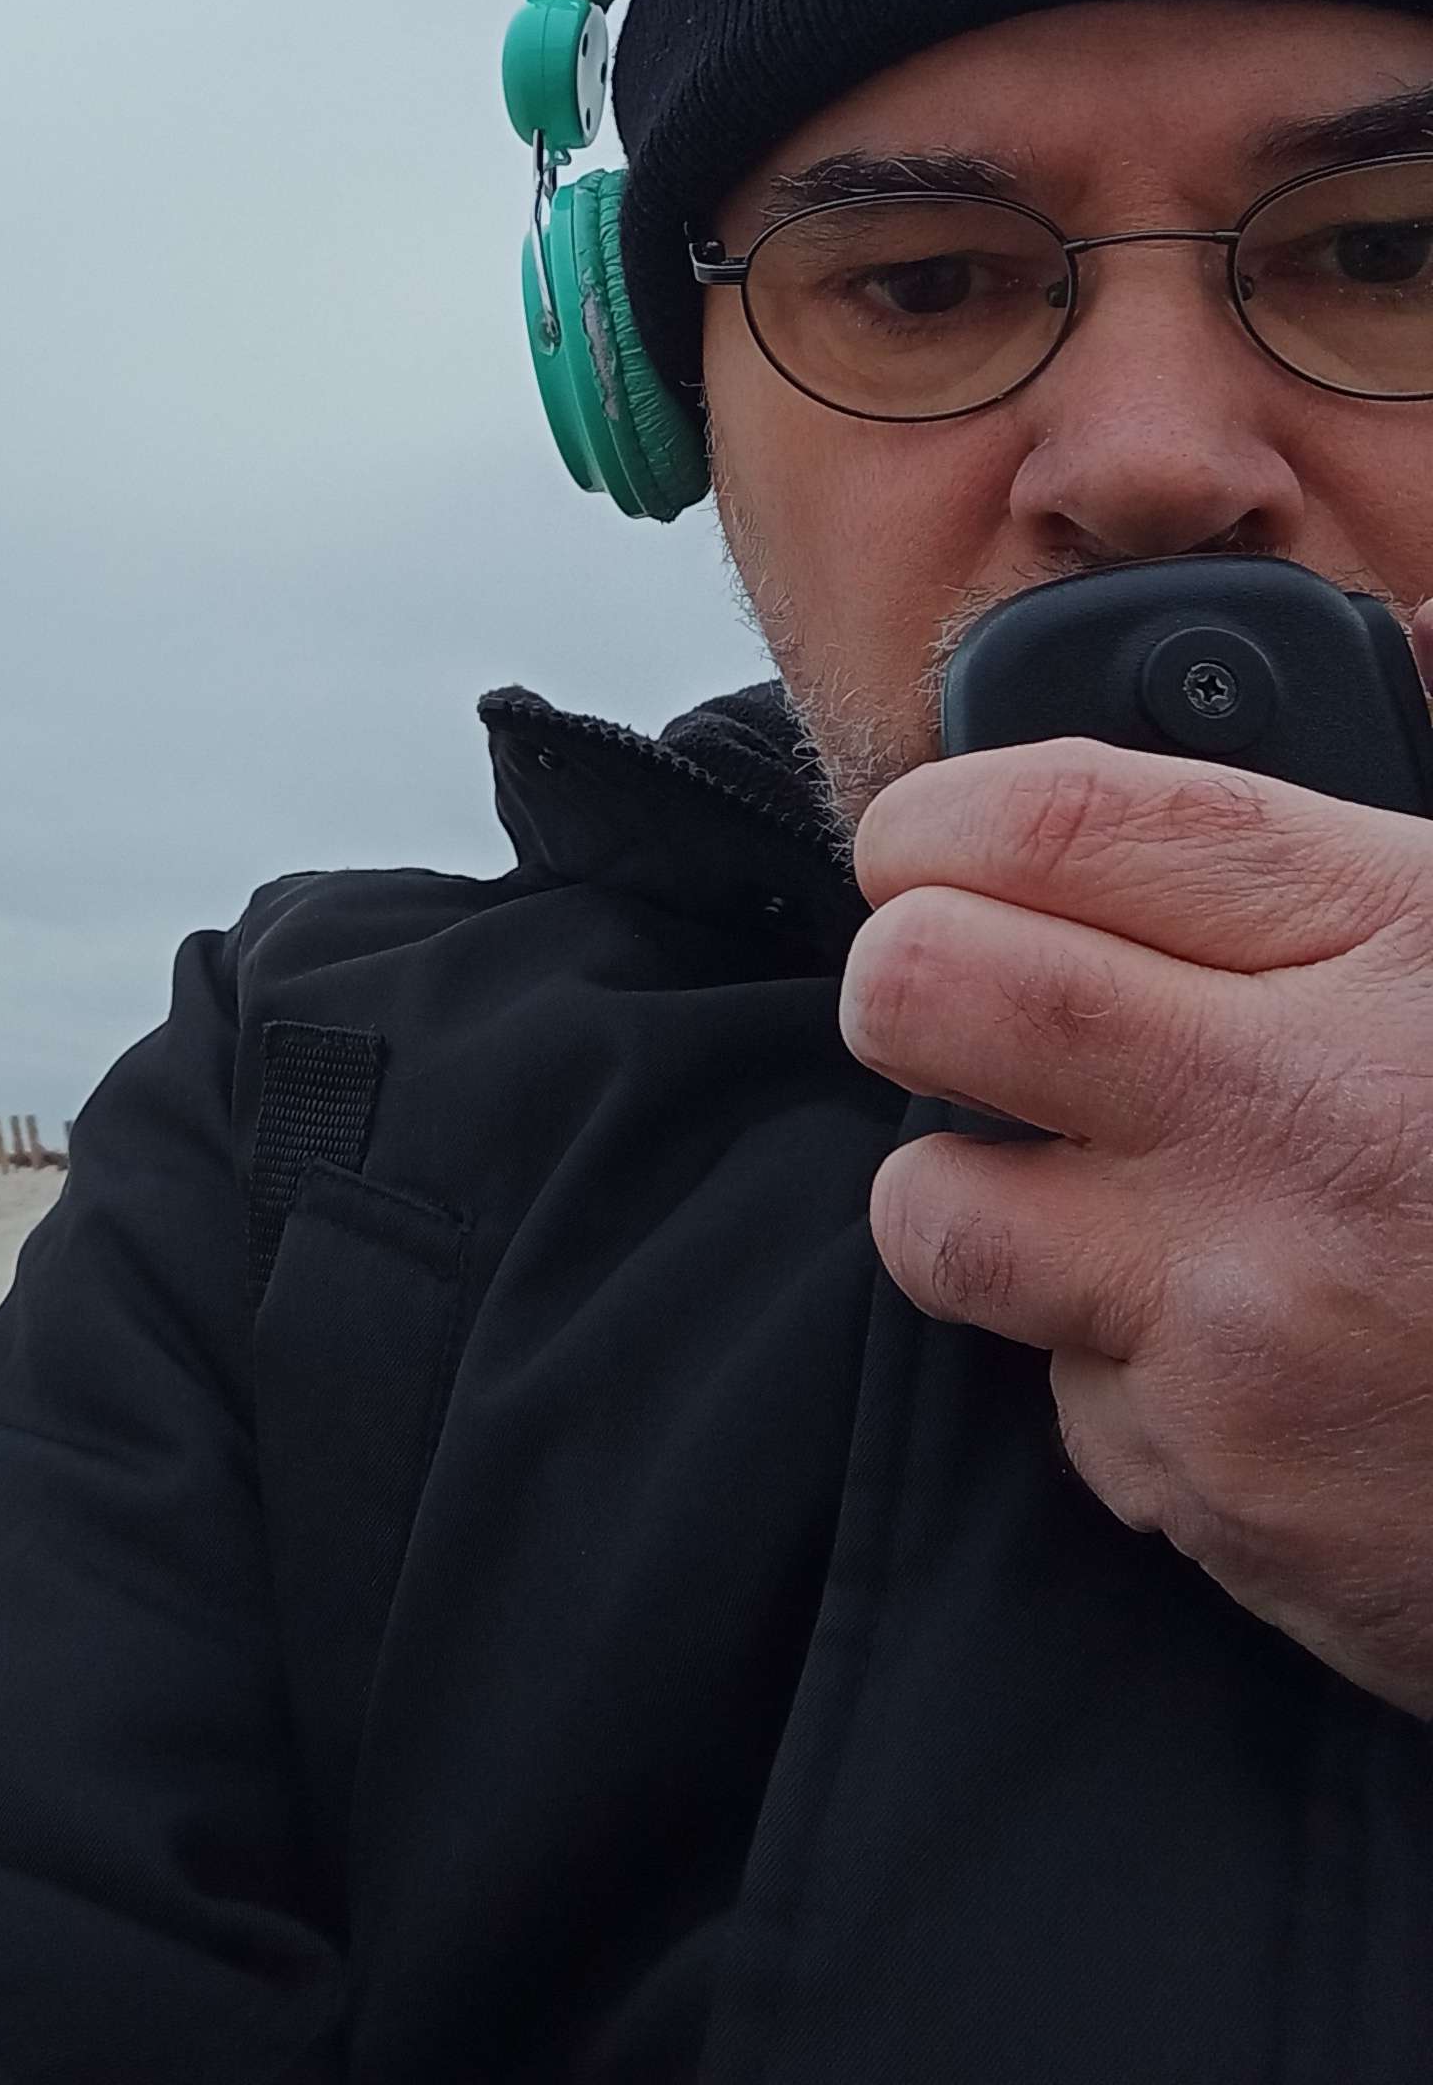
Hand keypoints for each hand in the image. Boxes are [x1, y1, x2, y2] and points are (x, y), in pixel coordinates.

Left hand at [843, 625, 1432, 1713]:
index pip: (1056, 824)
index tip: (917, 850)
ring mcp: (1246, 1309)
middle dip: (901, 981)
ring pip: (933, 1210)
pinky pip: (1064, 1397)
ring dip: (970, 1197)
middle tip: (949, 1008)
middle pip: (927, 987)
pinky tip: (1234, 1362)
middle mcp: (1301, 1113)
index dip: (937, 822)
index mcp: (1400, 942)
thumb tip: (1117, 807)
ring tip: (1077, 1201)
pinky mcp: (1222, 1476)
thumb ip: (1333, 889)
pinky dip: (1118, 1376)